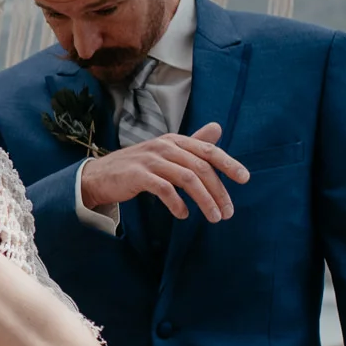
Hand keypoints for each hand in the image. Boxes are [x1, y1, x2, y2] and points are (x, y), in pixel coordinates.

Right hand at [79, 121, 249, 221]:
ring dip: (204, 201)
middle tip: (228, 212)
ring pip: (187, 179)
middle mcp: (164, 146)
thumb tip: (218, 127)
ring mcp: (151, 160)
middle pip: (200, 167)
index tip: (244, 179)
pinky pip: (165, 189)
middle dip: (218, 191)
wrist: (100, 175)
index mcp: (174, 141)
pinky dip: (177, 204)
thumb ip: (192, 143)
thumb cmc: (138, 166)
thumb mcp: (166, 152)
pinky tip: (183, 215)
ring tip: (213, 218)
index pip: (207, 150)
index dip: (228, 163)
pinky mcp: (138, 175)